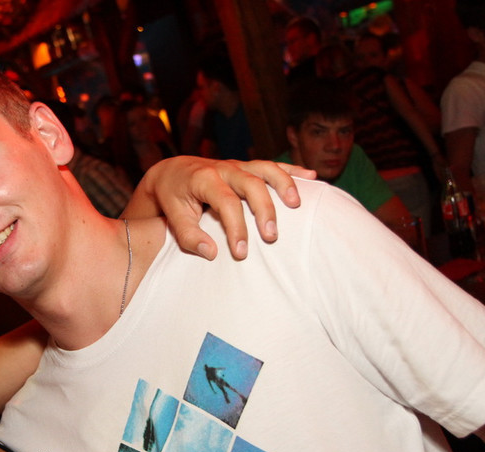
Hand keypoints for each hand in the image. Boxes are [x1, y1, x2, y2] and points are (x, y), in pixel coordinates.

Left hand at [124, 157, 313, 259]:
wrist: (172, 172)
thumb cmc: (173, 197)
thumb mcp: (173, 217)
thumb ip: (189, 236)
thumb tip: (212, 253)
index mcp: (204, 179)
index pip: (226, 203)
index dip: (236, 228)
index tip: (241, 253)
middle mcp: (224, 168)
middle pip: (251, 184)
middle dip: (264, 209)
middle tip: (272, 237)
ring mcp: (238, 165)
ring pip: (266, 169)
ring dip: (284, 183)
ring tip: (297, 204)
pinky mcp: (247, 167)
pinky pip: (272, 165)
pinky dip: (293, 169)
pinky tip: (312, 177)